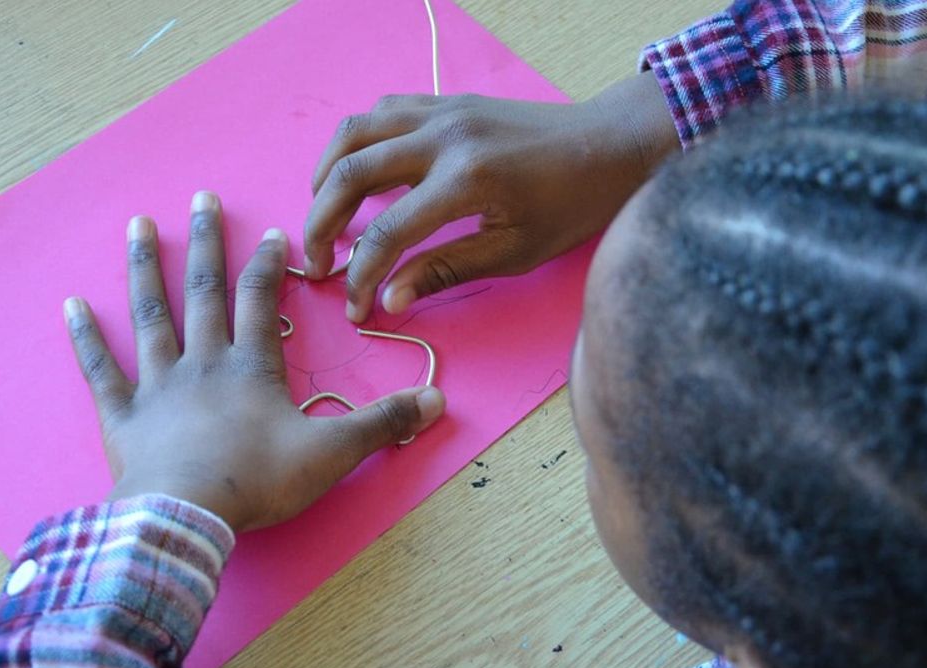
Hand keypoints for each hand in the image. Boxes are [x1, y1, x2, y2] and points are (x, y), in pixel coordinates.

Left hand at [64, 191, 445, 531]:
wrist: (187, 516)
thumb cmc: (259, 481)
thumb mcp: (333, 453)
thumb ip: (383, 424)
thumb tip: (439, 401)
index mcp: (250, 367)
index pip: (260, 301)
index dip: (269, 266)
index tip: (274, 234)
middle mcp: (202, 363)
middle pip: (203, 290)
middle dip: (205, 242)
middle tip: (201, 198)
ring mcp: (157, 385)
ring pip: (151, 315)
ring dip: (144, 268)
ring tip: (137, 225)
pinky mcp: (123, 416)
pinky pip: (102, 370)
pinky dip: (86, 338)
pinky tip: (72, 306)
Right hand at [304, 73, 679, 322]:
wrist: (610, 145)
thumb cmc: (572, 205)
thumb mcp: (515, 251)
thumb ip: (446, 271)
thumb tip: (390, 300)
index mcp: (465, 180)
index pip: (389, 234)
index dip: (361, 276)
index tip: (355, 307)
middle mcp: (444, 137)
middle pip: (351, 174)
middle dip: (321, 224)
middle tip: (316, 263)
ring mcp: (441, 111)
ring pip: (355, 133)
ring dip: (326, 175)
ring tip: (321, 216)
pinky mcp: (445, 101)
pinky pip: (381, 113)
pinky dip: (356, 144)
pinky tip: (354, 173)